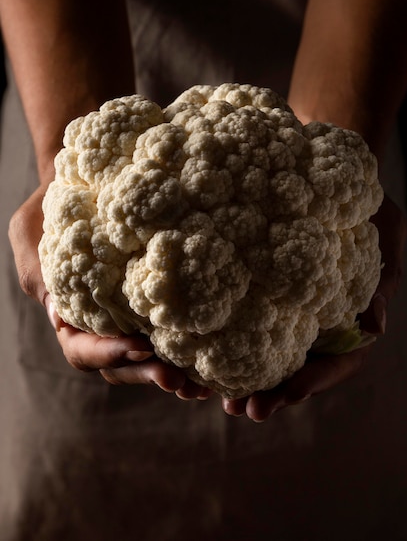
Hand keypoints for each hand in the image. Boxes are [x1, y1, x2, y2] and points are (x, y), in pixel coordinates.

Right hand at [9, 186, 210, 399]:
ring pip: (147, 359)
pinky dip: (187, 355)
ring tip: (198, 385)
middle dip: (146, 374)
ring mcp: (127, 320)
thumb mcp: (29, 232)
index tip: (140, 347)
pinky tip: (208, 365)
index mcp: (67, 317)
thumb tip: (60, 319)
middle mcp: (98, 326)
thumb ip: (40, 274)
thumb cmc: (52, 211)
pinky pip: (168, 336)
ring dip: (171, 374)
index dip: (109, 353)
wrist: (86, 190)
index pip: (82, 349)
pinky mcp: (152, 308)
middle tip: (175, 380)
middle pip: (120, 364)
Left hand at [223, 193, 406, 420]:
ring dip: (250, 383)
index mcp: (352, 314)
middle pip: (302, 369)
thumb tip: (375, 327)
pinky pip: (251, 327)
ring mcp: (294, 311)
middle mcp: (321, 321)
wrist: (331, 173)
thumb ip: (383, 278)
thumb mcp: (387, 229)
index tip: (292, 392)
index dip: (318, 379)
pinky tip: (207, 365)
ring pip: (273, 357)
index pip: (342, 359)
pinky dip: (232, 350)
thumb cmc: (365, 204)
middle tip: (248, 410)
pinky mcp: (267, 296)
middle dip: (277, 394)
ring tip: (223, 403)